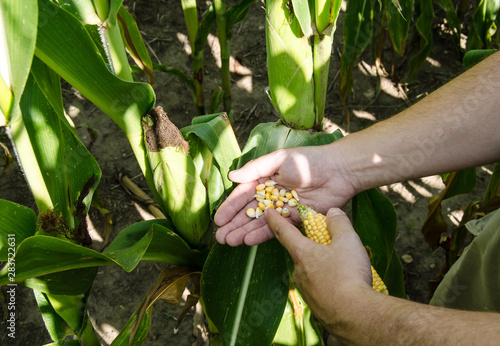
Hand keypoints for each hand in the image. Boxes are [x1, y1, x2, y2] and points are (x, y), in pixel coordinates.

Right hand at [214, 145, 357, 245]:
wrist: (338, 171)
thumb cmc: (309, 160)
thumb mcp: (279, 159)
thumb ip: (256, 168)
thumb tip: (231, 176)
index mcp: (265, 179)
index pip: (243, 195)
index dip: (230, 208)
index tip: (218, 220)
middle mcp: (271, 195)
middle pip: (248, 212)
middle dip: (234, 224)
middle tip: (220, 237)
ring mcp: (282, 208)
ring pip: (259, 223)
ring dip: (244, 232)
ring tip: (229, 242)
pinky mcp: (295, 219)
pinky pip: (276, 229)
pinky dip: (262, 235)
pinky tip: (248, 241)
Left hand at [266, 207, 372, 329]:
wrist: (355, 316)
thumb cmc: (349, 275)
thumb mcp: (348, 241)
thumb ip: (339, 223)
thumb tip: (332, 213)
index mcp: (302, 253)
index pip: (284, 232)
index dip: (275, 219)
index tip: (268, 212)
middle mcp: (299, 272)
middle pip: (299, 252)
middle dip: (309, 245)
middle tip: (324, 241)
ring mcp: (306, 291)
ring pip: (310, 271)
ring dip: (320, 266)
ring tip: (340, 265)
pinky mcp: (315, 306)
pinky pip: (319, 288)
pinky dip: (327, 282)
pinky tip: (342, 284)